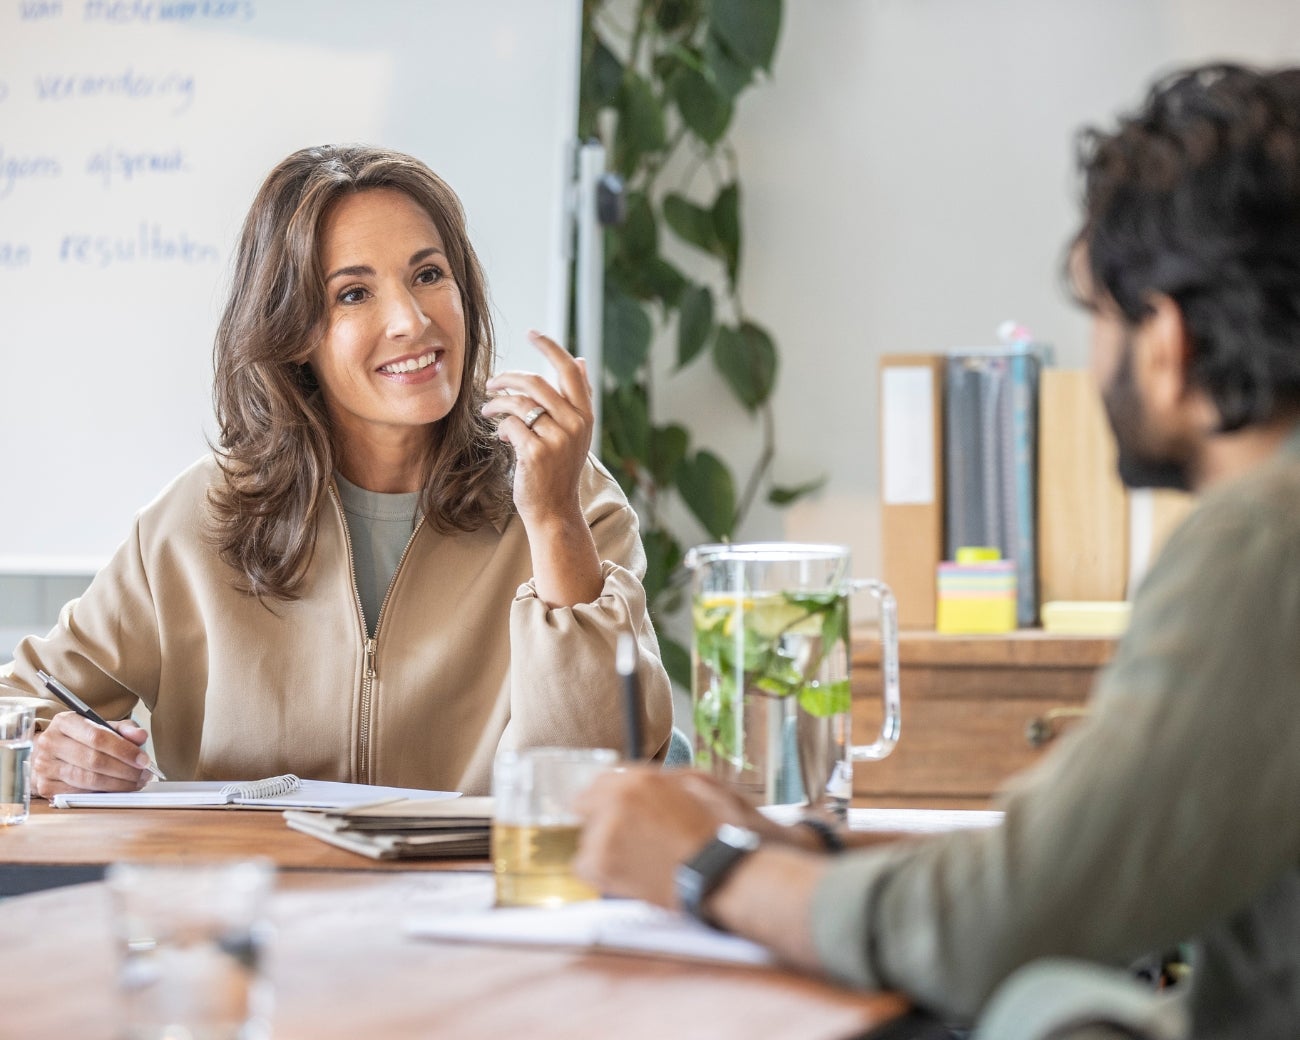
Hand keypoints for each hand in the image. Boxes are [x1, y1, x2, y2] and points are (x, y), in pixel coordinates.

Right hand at [31, 711, 151, 796]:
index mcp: (65, 721)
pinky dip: (102, 794)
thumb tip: (141, 736)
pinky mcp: (45, 787)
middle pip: (94, 760)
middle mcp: (50, 743)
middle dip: (125, 770)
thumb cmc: (81, 739)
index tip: (144, 760)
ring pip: (87, 779)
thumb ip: (125, 729)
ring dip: (117, 784)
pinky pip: (79, 794)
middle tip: (144, 775)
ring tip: (136, 783)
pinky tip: (117, 790)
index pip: (97, 736)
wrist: (50, 753)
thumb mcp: (102, 726)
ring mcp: (44, 766)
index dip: (124, 750)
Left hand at [482, 331, 593, 530]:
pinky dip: (500, 427)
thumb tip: (580, 359)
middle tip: (491, 382)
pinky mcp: (536, 453)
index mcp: (585, 415)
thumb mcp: (576, 433)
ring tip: (487, 410)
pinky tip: (499, 436)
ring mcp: (557, 439)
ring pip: (519, 403)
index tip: (532, 332)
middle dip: (508, 377)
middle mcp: (575, 424)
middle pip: (536, 381)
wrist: (555, 511)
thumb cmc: (560, 470)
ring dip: (497, 403)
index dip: (550, 347)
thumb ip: (577, 398)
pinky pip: (510, 425)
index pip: (569, 370)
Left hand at [573, 768, 795, 907]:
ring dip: (605, 845)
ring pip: (589, 837)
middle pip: (589, 807)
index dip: (608, 795)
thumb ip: (663, 777)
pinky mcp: (601, 867)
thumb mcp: (700, 782)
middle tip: (634, 837)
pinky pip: (585, 865)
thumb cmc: (719, 831)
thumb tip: (645, 778)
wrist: (722, 876)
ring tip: (640, 857)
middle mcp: (615, 802)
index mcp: (638, 780)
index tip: (612, 807)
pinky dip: (602, 871)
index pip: (600, 780)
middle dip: (606, 819)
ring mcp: (604, 835)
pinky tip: (630, 871)